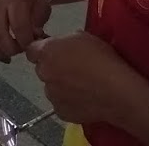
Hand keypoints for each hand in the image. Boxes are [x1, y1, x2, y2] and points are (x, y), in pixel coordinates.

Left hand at [24, 32, 144, 127]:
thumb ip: (63, 41)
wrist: (117, 91)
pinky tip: (84, 98)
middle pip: (42, 69)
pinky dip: (69, 101)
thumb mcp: (82, 36)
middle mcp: (44, 74)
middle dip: (53, 68)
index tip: (54, 51)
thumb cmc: (101, 59)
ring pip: (51, 88)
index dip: (42, 50)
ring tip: (81, 86)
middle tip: (72, 68)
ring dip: (60, 85)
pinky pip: (61, 104)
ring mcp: (52, 95)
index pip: (31, 50)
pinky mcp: (61, 112)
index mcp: (46, 53)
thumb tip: (60, 47)